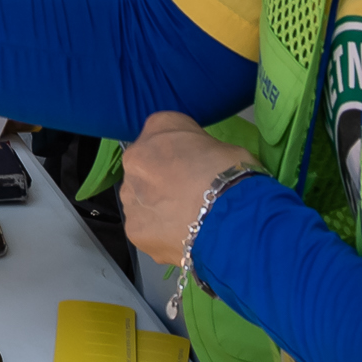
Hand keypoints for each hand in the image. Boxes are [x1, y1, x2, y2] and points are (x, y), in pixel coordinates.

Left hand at [119, 112, 261, 268]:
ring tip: (184, 220)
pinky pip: (144, 227)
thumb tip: (200, 167)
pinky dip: (158, 232)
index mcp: (159, 126)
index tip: (192, 169)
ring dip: (155, 207)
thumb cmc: (231, 174)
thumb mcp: (220, 146)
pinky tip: (180, 235)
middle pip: (144, 168)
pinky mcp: (132, 226)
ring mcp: (130, 192)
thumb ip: (198, 151)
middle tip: (187, 196)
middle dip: (160, 181)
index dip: (178, 156)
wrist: (225, 214)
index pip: (161, 137)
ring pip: (139, 199)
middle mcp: (135, 155)